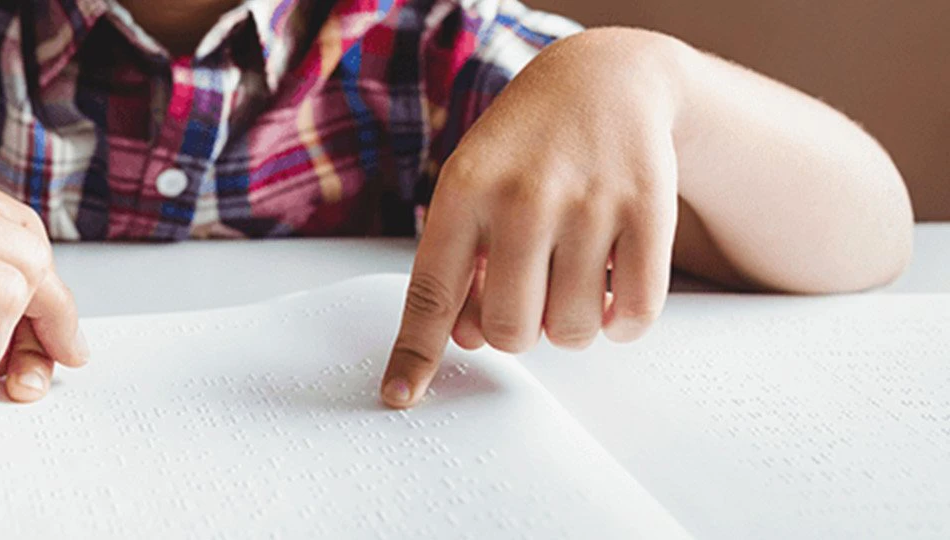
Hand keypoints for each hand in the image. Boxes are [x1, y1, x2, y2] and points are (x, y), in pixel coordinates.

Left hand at [379, 33, 682, 407]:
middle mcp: (522, 197)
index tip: (399, 395)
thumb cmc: (524, 147)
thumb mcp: (471, 186)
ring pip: (572, 330)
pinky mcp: (648, 209)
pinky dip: (622, 323)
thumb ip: (459, 261)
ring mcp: (588, 203)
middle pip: (510, 329)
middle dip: (516, 331)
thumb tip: (466, 341)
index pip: (431, 292)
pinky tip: (613, 292)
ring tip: (570, 283)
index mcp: (464, 192)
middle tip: (528, 295)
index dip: (415, 353)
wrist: (603, 79)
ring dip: (571, 327)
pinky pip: (635, 312)